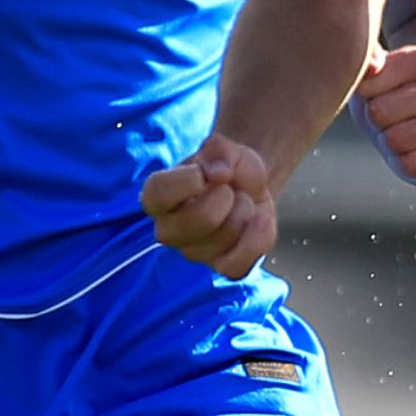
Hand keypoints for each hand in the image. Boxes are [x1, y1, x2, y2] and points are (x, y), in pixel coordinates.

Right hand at [144, 134, 279, 274]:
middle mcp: (167, 230)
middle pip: (200, 219)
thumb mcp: (223, 148)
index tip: (204, 172)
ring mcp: (192, 253)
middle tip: (229, 190)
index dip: (189, 180)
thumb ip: (218, 151)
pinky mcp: (219, 266)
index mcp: (157, 196)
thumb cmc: (226, 167)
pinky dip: (257, 238)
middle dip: (227, 198)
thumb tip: (219, 173)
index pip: (159, 193)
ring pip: (225, 240)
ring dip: (244, 214)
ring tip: (241, 202)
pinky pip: (238, 266)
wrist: (249, 186)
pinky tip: (259, 219)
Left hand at [356, 43, 415, 184]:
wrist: (411, 134)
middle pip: (377, 113)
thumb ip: (367, 58)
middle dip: (374, 122)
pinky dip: (402, 163)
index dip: (363, 96)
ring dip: (388, 143)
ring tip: (400, 134)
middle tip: (389, 119)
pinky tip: (412, 154)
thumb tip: (373, 65)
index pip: (367, 84)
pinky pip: (411, 165)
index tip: (379, 94)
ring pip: (393, 140)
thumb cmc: (384, 99)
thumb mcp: (369, 74)